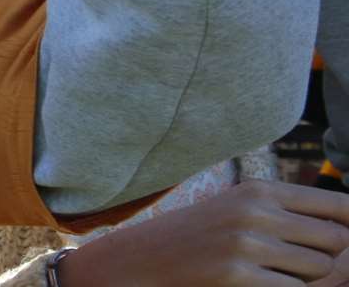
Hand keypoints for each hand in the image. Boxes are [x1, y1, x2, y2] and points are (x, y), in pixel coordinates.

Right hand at [57, 180, 348, 285]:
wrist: (138, 261)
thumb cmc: (195, 239)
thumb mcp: (237, 211)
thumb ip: (285, 214)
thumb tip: (345, 233)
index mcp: (259, 191)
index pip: (338, 205)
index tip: (345, 245)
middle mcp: (256, 212)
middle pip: (337, 241)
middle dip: (335, 262)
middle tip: (306, 268)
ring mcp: (247, 245)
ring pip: (322, 271)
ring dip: (311, 282)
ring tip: (279, 277)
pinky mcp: (237, 277)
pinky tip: (263, 286)